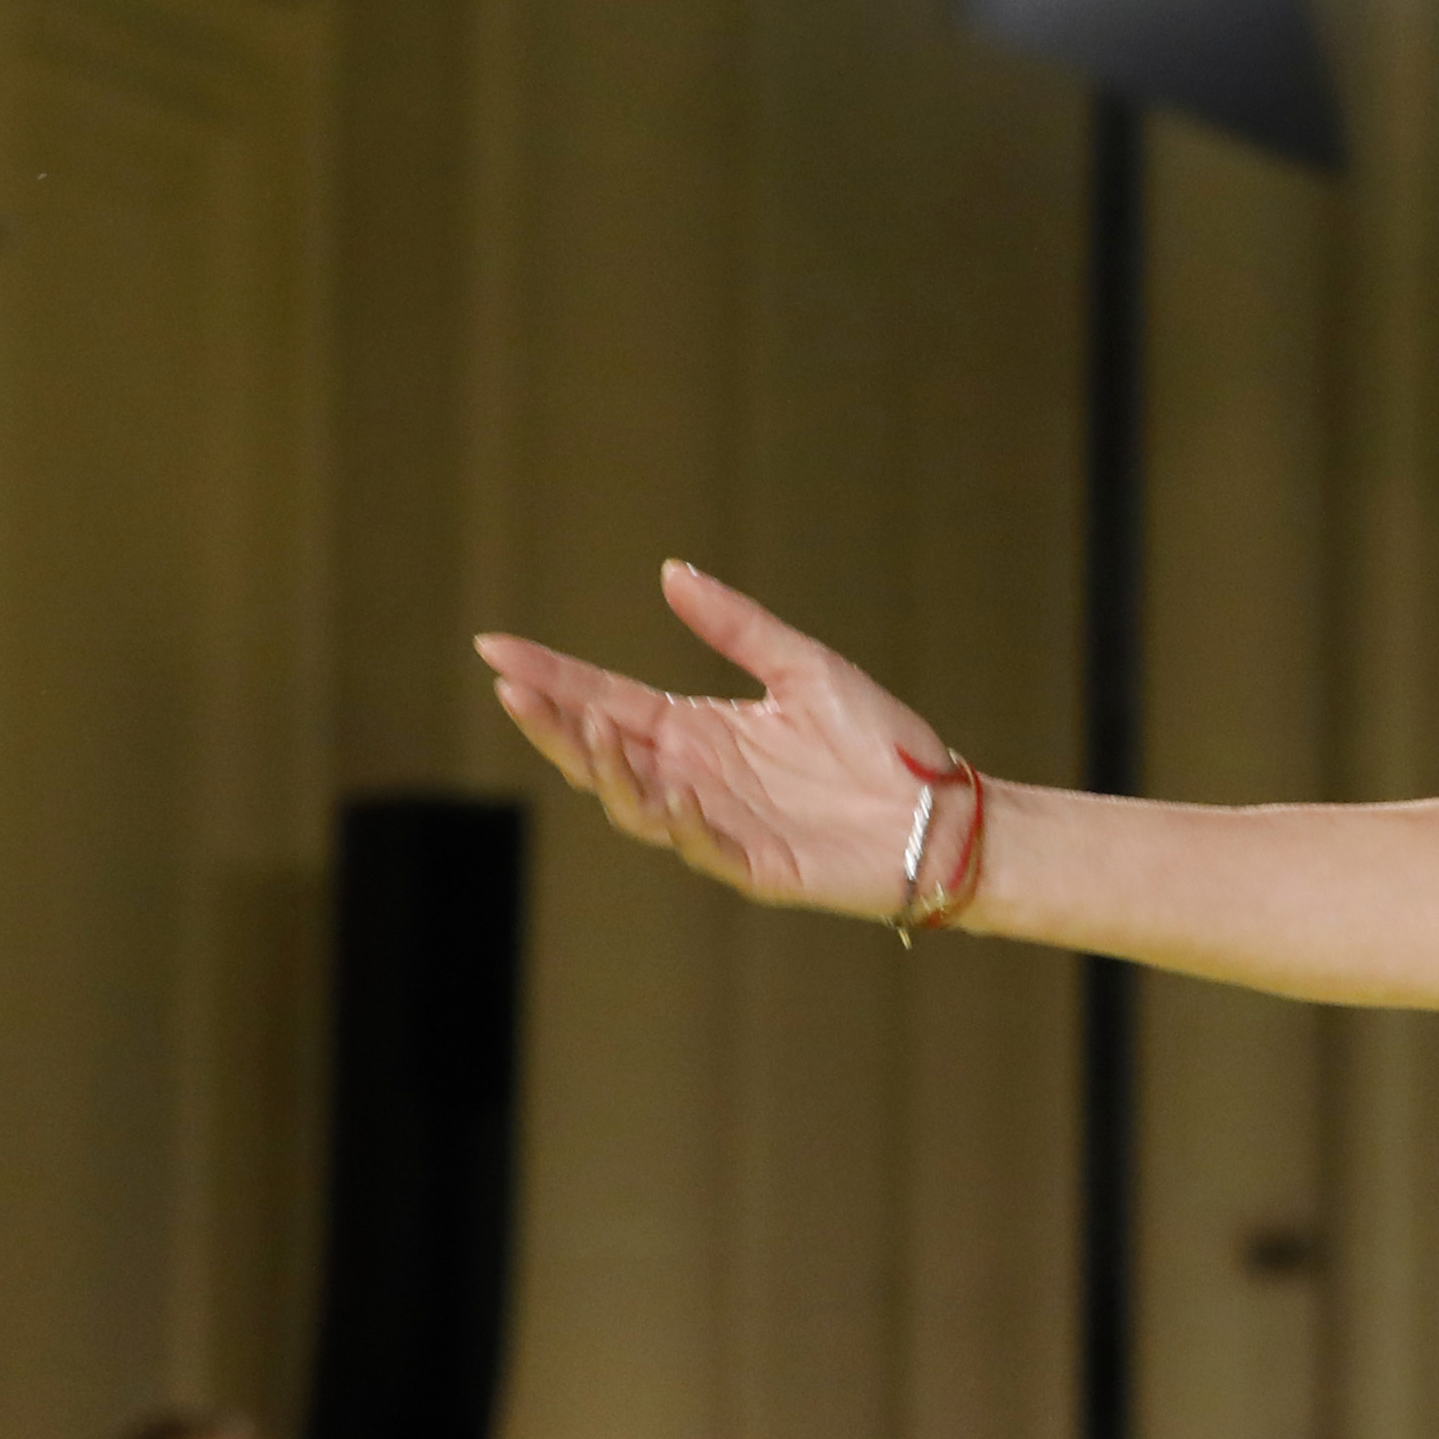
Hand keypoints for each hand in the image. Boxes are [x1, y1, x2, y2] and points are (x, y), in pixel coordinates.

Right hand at [480, 564, 956, 921]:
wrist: (945, 814)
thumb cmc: (881, 744)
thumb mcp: (804, 668)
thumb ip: (736, 626)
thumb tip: (670, 571)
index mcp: (697, 731)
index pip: (605, 699)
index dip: (551, 676)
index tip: (493, 645)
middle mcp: (695, 777)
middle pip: (602, 751)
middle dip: (553, 722)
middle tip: (512, 686)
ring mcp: (720, 825)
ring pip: (637, 803)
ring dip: (608, 769)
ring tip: (592, 729)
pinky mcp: (757, 867)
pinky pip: (705, 849)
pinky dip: (684, 822)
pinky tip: (674, 792)